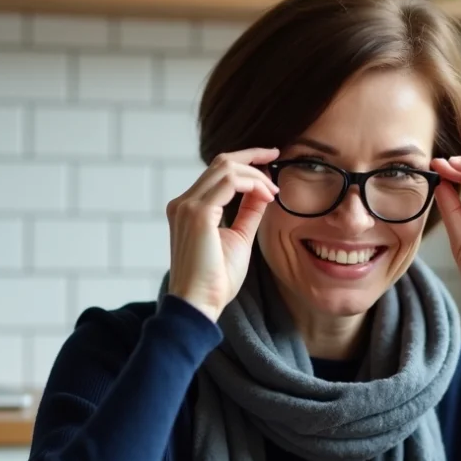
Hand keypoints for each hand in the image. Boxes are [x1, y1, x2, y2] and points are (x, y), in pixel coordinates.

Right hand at [165, 148, 279, 322]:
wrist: (199, 304)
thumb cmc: (216, 280)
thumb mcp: (238, 238)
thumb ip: (248, 213)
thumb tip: (262, 192)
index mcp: (188, 209)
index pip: (216, 173)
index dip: (244, 162)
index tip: (269, 162)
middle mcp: (183, 203)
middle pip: (220, 162)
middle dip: (252, 156)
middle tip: (277, 156)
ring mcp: (187, 206)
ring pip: (226, 167)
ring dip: (256, 174)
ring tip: (273, 190)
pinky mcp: (197, 213)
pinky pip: (230, 182)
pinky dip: (253, 183)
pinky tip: (267, 196)